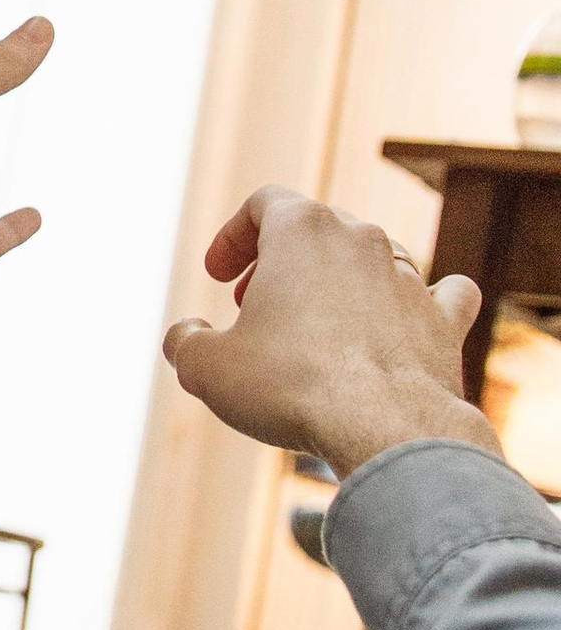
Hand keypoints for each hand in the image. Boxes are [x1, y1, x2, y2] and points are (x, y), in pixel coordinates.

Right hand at [163, 187, 497, 478]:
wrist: (383, 426)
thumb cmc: (290, 386)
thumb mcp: (206, 367)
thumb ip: (185, 341)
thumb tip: (186, 335)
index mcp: (301, 229)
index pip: (262, 203)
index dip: (233, 237)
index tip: (218, 278)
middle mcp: (361, 238)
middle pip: (317, 227)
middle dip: (282, 262)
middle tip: (256, 306)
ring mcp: (410, 276)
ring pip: (374, 255)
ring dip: (341, 281)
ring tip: (318, 323)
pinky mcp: (444, 319)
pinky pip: (444, 292)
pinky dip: (424, 301)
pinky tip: (412, 316)